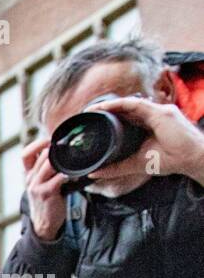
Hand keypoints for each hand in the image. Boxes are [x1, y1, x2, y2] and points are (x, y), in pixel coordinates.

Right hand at [22, 136, 66, 241]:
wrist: (44, 225)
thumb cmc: (48, 203)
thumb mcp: (44, 185)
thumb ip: (49, 172)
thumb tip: (65, 156)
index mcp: (28, 175)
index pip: (26, 154)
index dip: (38, 144)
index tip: (52, 141)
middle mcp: (30, 179)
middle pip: (41, 155)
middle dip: (56, 148)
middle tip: (72, 145)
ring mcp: (36, 186)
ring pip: (48, 163)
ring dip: (62, 159)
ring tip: (74, 158)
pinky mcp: (46, 192)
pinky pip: (58, 177)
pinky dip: (69, 173)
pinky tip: (76, 173)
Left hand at [86, 96, 203, 185]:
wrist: (190, 159)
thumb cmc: (170, 160)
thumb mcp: (136, 164)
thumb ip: (116, 167)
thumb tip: (94, 173)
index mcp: (147, 127)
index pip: (125, 119)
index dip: (108, 119)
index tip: (92, 124)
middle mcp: (152, 116)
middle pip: (125, 110)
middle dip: (106, 111)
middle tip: (87, 115)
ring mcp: (157, 112)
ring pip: (129, 104)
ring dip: (109, 105)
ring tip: (92, 109)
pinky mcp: (160, 112)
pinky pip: (136, 104)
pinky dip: (119, 104)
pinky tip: (106, 106)